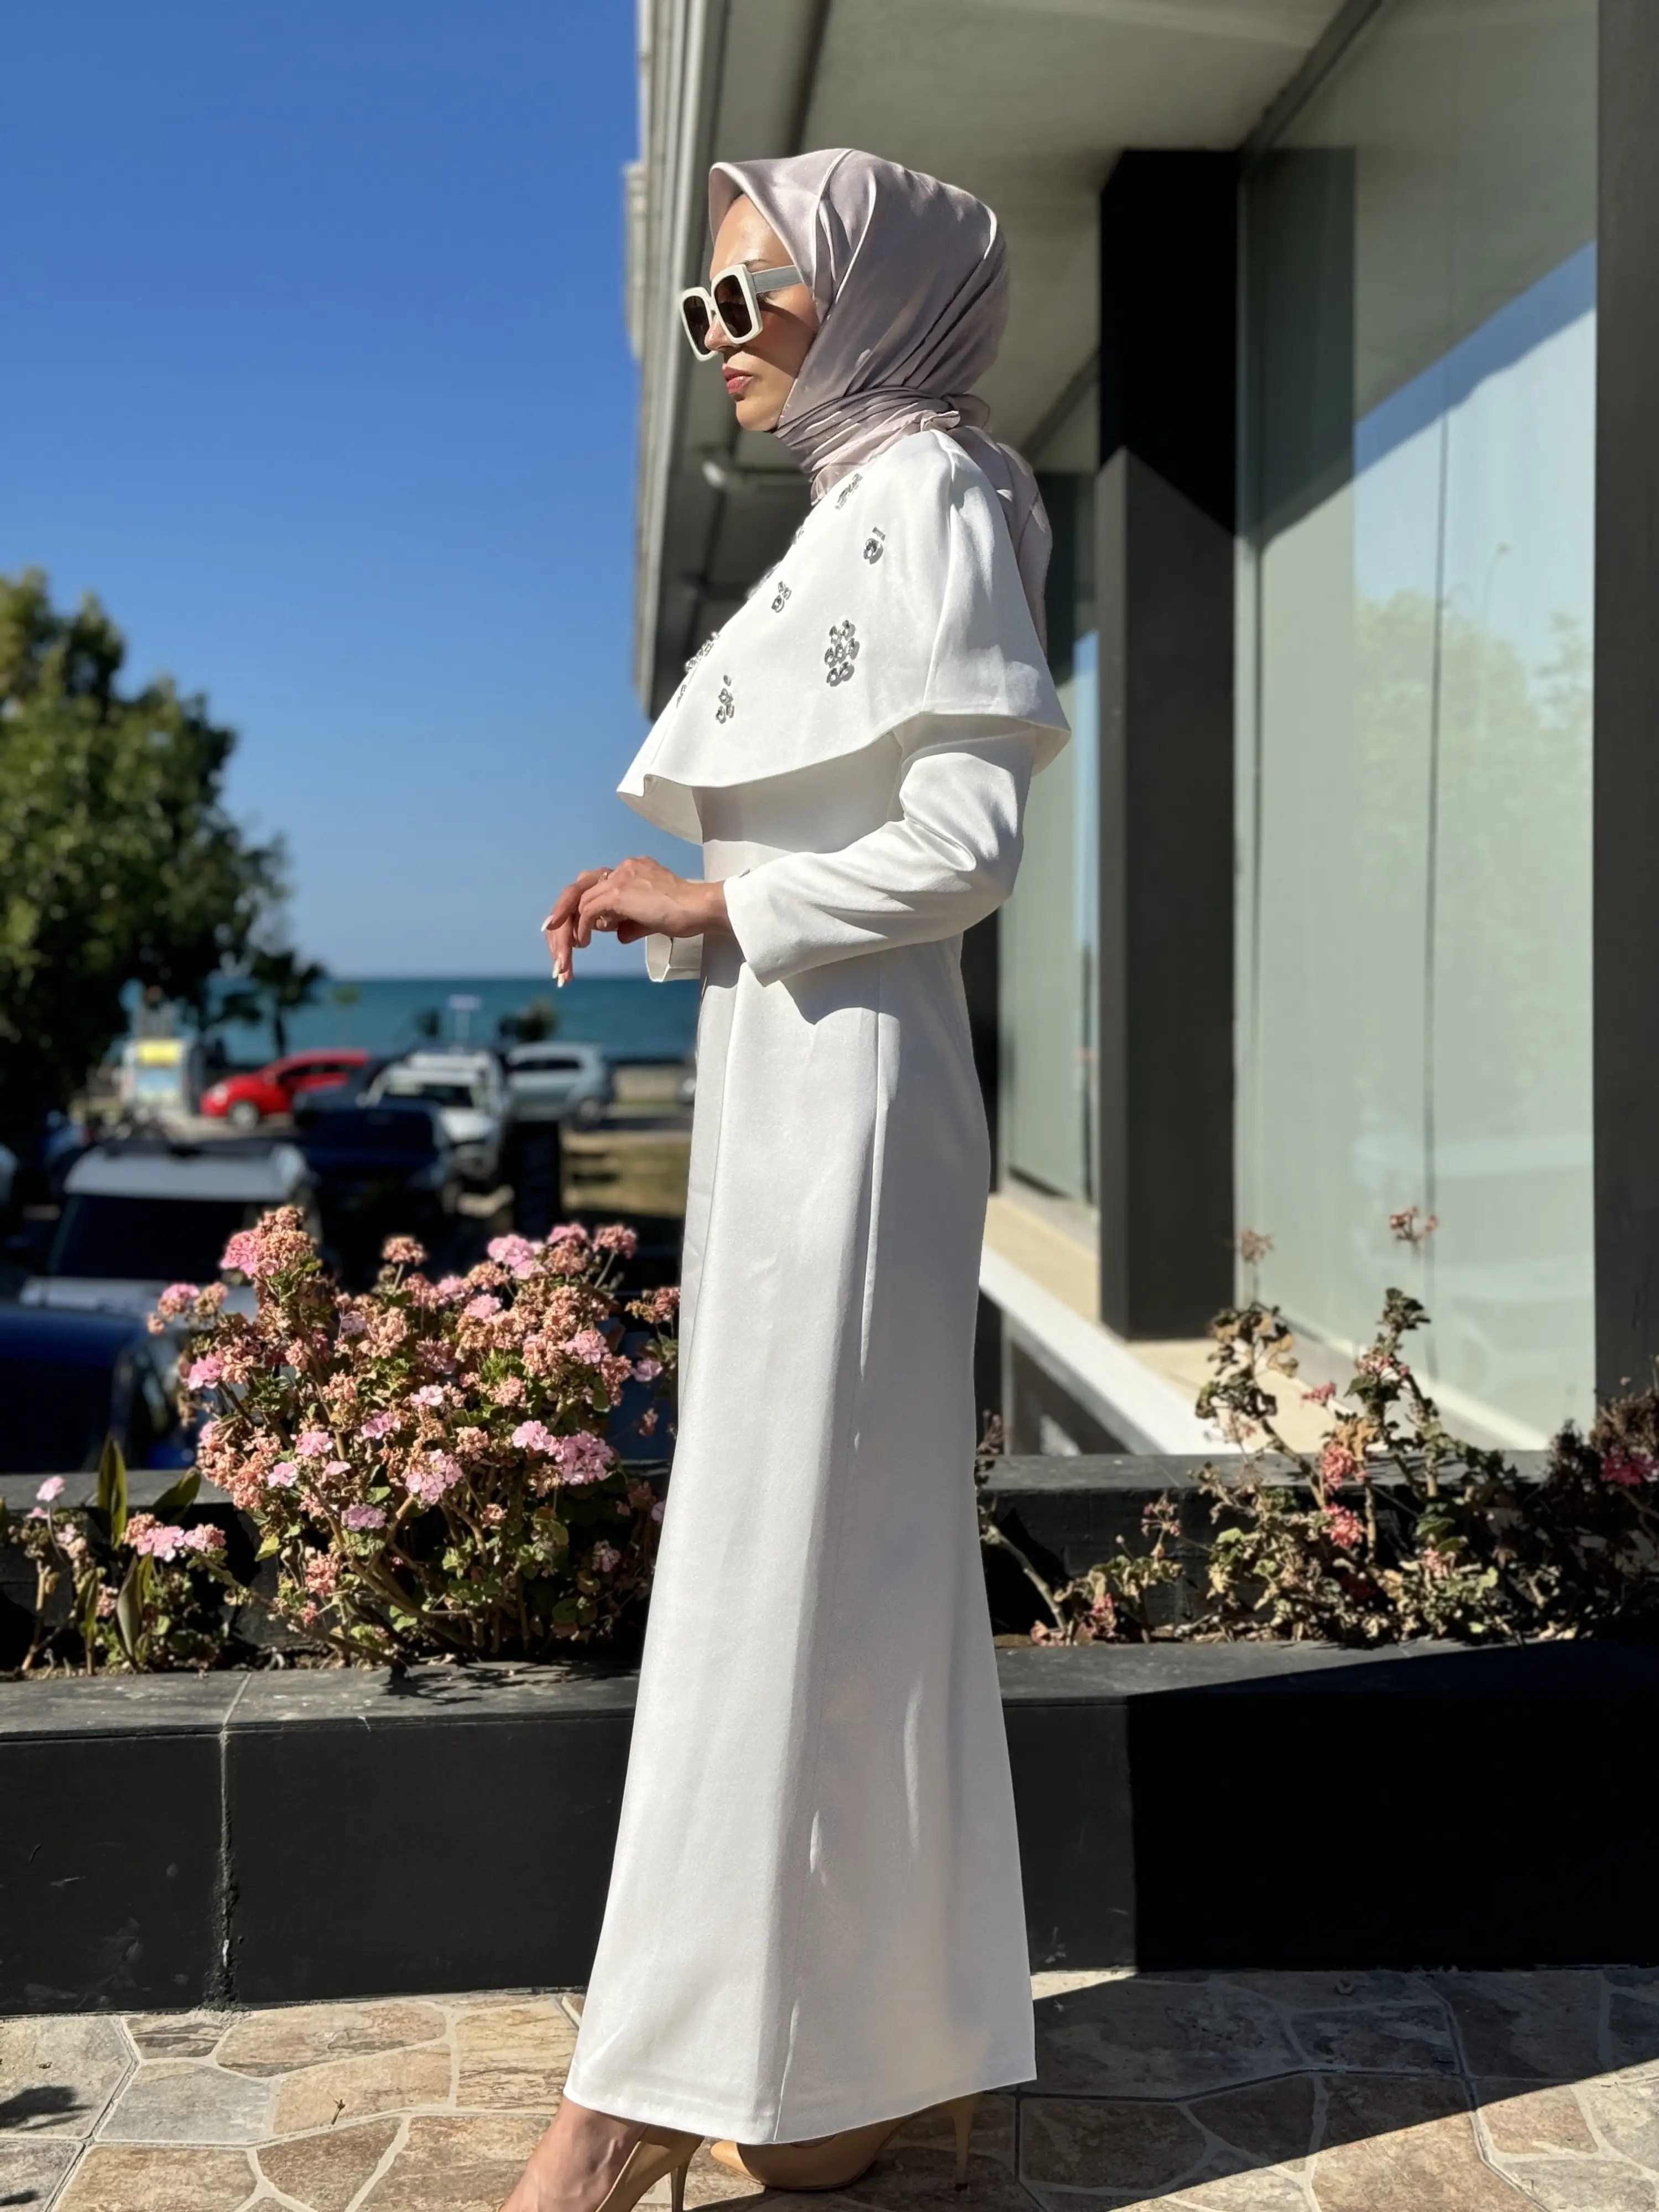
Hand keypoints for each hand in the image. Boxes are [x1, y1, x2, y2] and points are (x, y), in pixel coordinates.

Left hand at [542, 861, 726, 984]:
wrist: (700, 908)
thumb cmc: (685, 915)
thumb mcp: (652, 918)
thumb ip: (630, 921)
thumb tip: (617, 933)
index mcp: (631, 870)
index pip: (594, 885)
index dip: (578, 906)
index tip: (569, 926)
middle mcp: (622, 868)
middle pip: (579, 887)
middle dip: (563, 913)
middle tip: (550, 934)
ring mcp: (620, 877)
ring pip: (580, 900)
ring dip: (570, 928)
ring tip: (568, 950)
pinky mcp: (619, 892)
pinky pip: (589, 910)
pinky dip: (583, 928)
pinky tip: (584, 944)